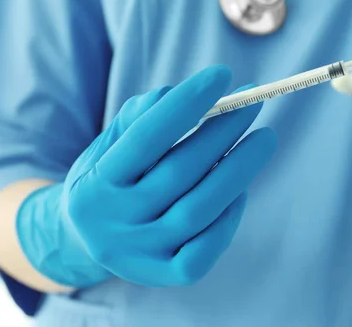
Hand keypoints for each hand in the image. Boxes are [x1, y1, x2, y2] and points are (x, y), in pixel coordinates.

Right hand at [17, 65, 276, 286]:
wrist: (87, 238)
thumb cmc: (110, 178)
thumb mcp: (111, 144)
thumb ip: (142, 117)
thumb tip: (185, 95)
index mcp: (96, 182)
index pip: (146, 137)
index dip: (186, 104)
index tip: (223, 75)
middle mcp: (113, 223)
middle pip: (179, 172)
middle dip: (223, 132)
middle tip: (255, 102)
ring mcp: (139, 255)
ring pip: (199, 210)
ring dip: (239, 170)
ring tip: (264, 138)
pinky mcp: (164, 276)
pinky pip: (205, 250)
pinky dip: (229, 217)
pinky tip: (241, 190)